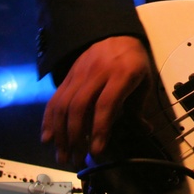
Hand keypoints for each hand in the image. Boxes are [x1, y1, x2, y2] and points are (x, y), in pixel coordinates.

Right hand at [41, 35, 152, 166]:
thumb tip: (145, 130)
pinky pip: (55, 99)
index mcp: (122, 73)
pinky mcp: (67, 76)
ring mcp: (79, 74)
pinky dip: (49, 120)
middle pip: (80, 106)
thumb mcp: (143, 80)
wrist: (115, 34)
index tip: (97, 151)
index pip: (106, 103)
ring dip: (60, 133)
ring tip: (63, 155)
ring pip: (64, 104)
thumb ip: (139, 106)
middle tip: (77, 159)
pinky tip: (48, 137)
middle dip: (75, 137)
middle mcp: (97, 73)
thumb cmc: (133, 61)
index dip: (100, 128)